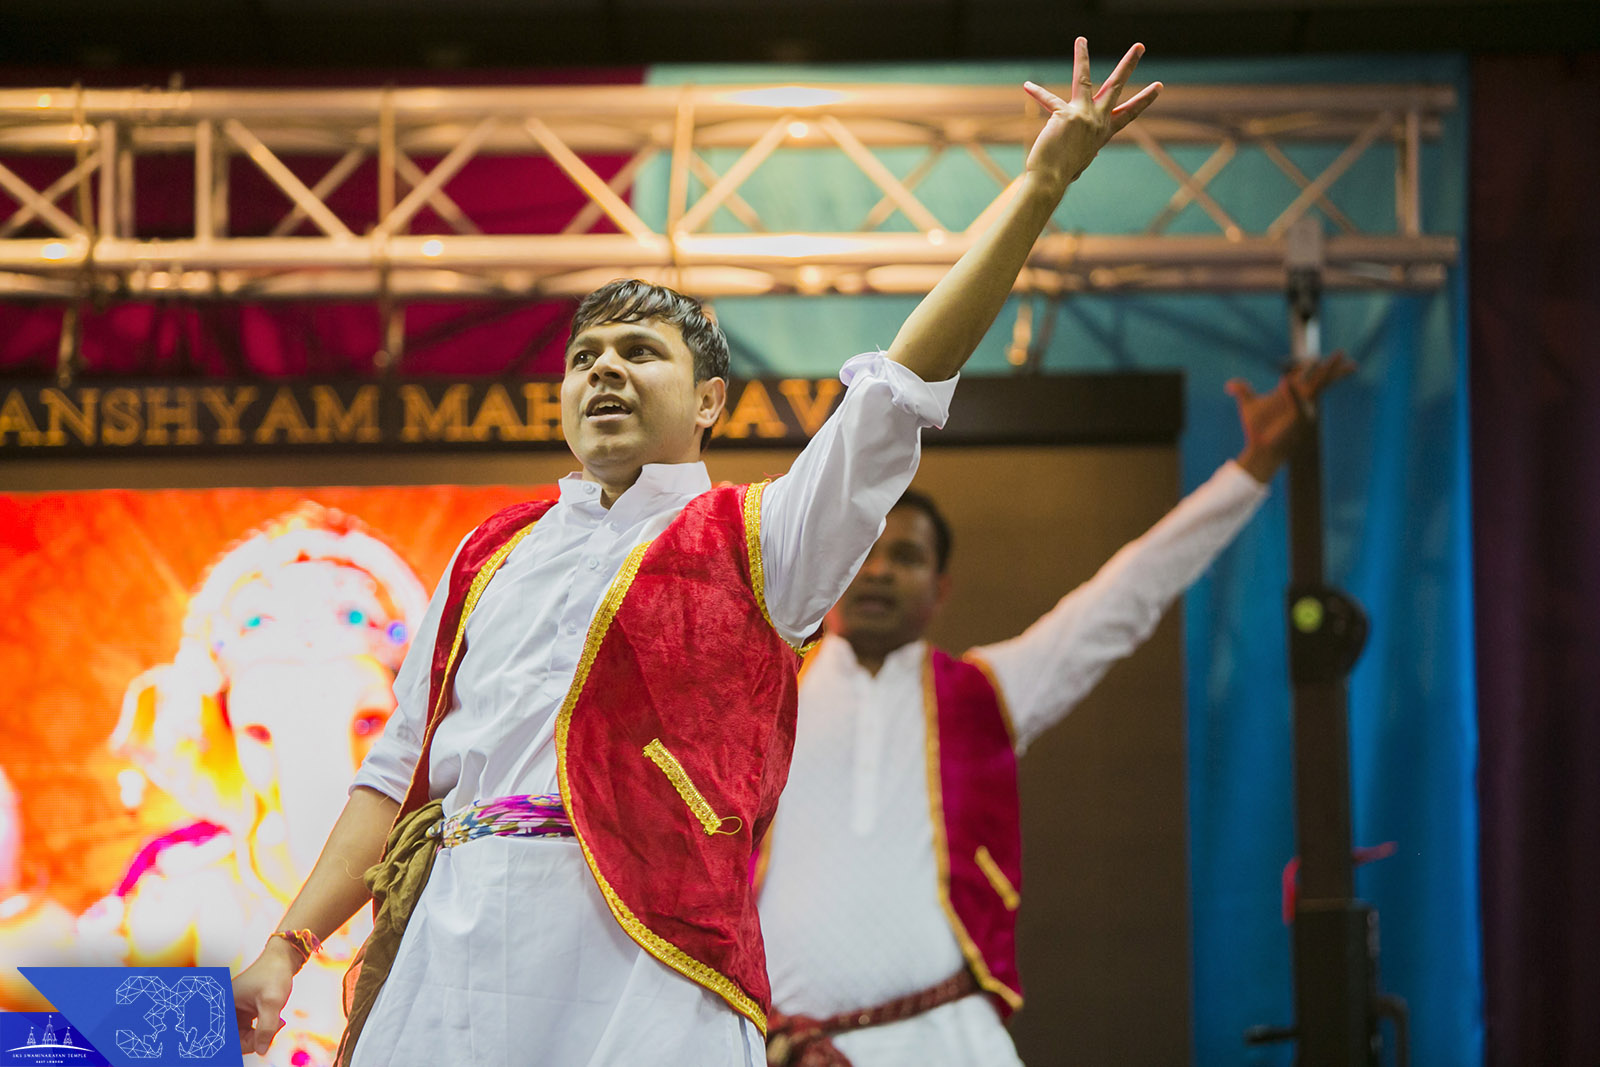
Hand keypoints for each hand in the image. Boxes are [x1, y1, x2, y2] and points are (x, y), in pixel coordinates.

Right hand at [232, 940, 297, 1056]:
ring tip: (278, 1022)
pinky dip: (261, 1032)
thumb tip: (261, 1051)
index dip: (241, 1044)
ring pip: (240, 1038)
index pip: (221, 1037)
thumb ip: (266, 1028)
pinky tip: (275, 1022)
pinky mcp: (242, 1014)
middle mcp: (224, 1009)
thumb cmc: (274, 974)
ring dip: (259, 1036)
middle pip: (231, 1040)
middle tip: (274, 1028)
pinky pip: (246, 1033)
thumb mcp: (272, 1002)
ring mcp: (233, 1012)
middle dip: (253, 1041)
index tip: (259, 1042)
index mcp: (223, 1004)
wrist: (283, 959)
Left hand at [1022, 39, 1161, 193]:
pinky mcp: (1066, 115)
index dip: (1144, 100)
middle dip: (1128, 65)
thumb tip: (1092, 156)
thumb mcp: (1082, 162)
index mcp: (1103, 132)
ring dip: (1082, 57)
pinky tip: (1028, 85)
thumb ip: (1087, 152)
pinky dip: (1037, 93)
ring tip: (1081, 40)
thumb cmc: (1062, 175)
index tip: (1158, 86)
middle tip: (1139, 46)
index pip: (1129, 114)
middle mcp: (1097, 121)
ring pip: (1085, 79)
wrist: (1051, 181)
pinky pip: (1048, 99)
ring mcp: (1084, 116)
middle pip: (1116, 87)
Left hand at [1228, 350, 1355, 482]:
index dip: (1310, 364)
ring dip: (1328, 371)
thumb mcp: (1248, 405)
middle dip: (1331, 366)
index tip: (1317, 357)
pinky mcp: (1300, 418)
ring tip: (1339, 358)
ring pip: (1320, 384)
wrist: (1260, 449)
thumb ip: (1243, 391)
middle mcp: (1300, 397)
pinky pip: (1298, 403)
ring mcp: (1303, 407)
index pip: (1304, 373)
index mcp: (1289, 391)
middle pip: (1320, 377)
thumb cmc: (1257, 428)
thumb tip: (1229, 385)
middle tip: (1343, 353)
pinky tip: (1285, 382)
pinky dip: (1292, 394)